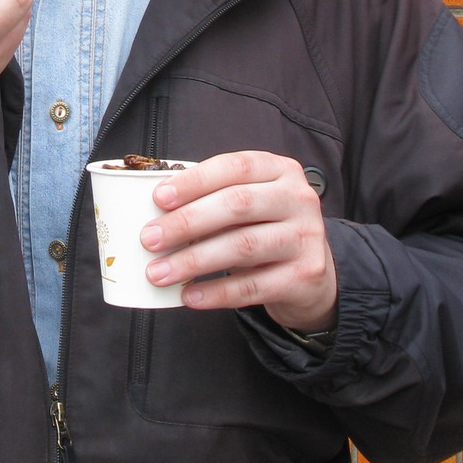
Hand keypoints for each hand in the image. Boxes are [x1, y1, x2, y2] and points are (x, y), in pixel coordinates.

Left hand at [139, 150, 337, 333]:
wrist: (312, 273)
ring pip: (242, 246)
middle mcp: (298, 199)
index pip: (234, 167)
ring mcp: (305, 238)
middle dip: (186, 222)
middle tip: (150, 239)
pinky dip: (216, 292)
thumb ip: (214, 199)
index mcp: (280, 171)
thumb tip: (156, 213)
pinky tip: (189, 295)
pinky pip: (252, 286)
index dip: (195, 181)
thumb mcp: (250, 204)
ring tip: (159, 272)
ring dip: (193, 261)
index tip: (159, 199)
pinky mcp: (304, 276)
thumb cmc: (265, 229)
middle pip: (237, 204)